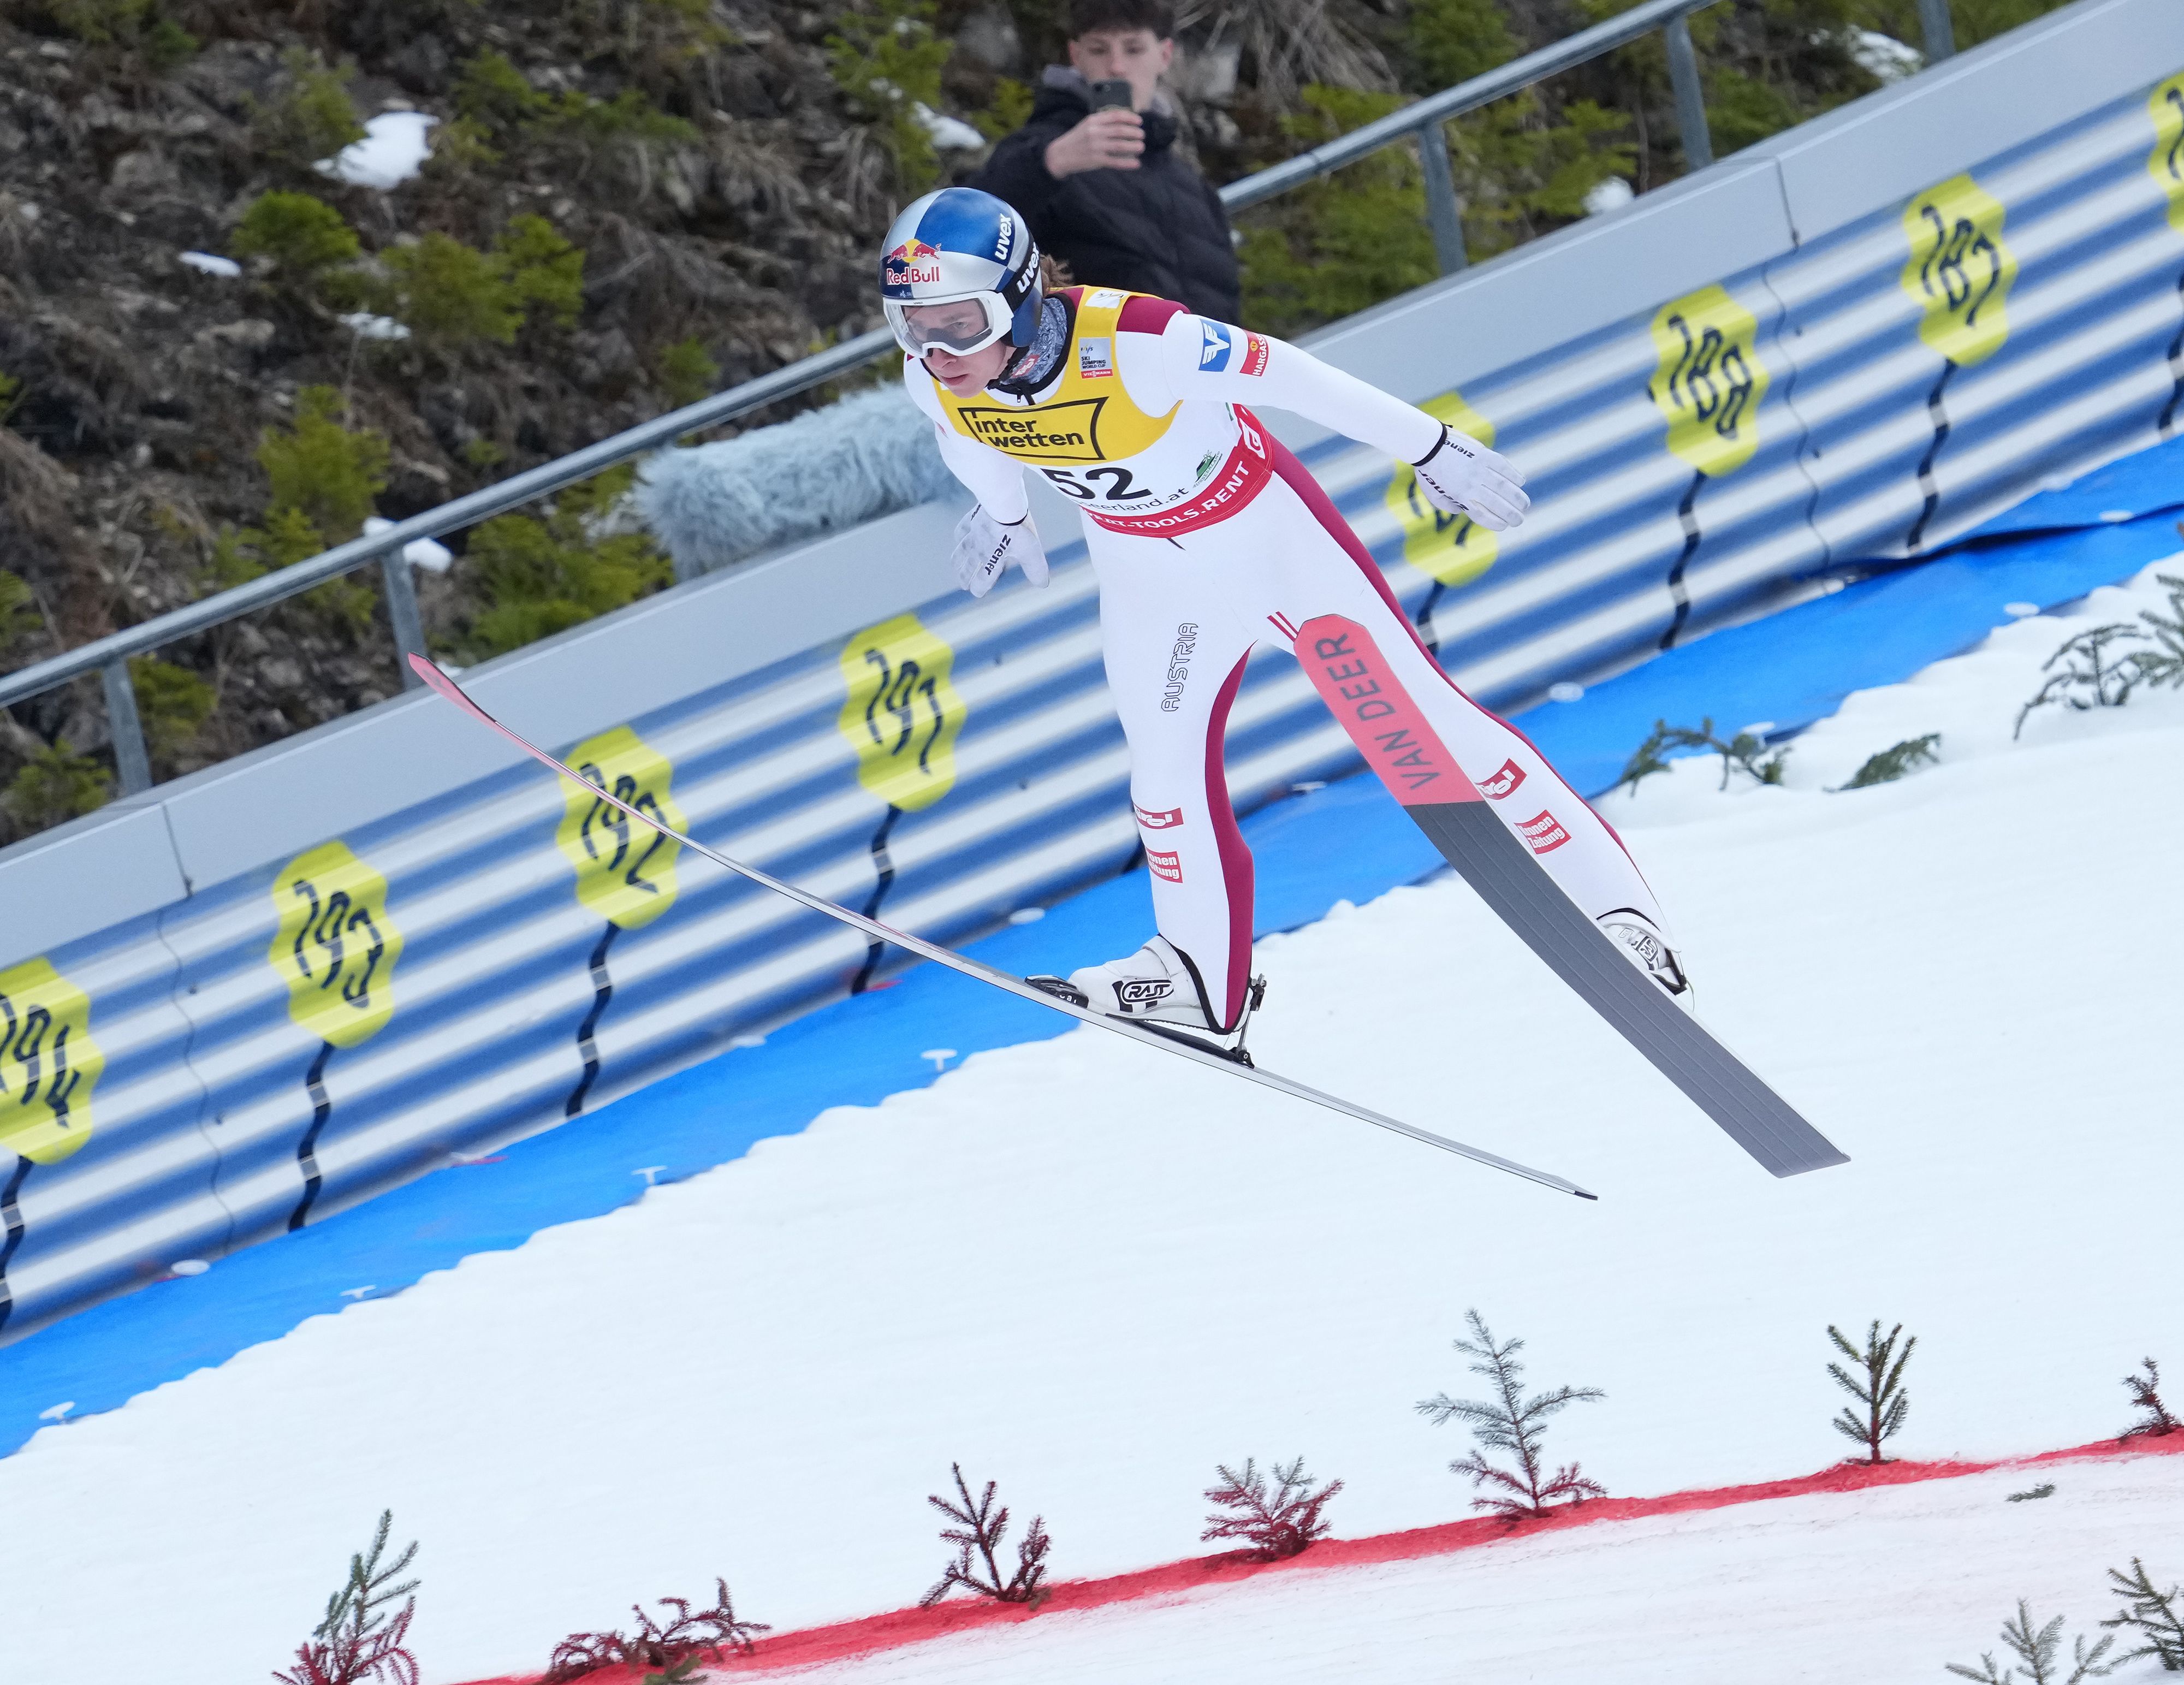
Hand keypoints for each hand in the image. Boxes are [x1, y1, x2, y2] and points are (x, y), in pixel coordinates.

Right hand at [952, 506, 1048, 597]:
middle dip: (966, 578)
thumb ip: (1035, 570)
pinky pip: (961, 531)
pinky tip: (959, 538)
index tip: (978, 593)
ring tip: (956, 567)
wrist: (1003, 503)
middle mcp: (979, 550)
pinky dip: (959, 537)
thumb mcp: (1031, 552)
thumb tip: (1043, 584)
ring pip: (961, 552)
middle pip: (969, 568)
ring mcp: (973, 535)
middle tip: (964, 585)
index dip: (980, 588)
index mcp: (992, 561)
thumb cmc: (1017, 529)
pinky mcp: (971, 519)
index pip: (983, 580)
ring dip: (958, 563)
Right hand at [1044, 107, 1144, 176]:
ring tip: (1141, 147)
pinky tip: (1136, 163)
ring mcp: (1096, 146)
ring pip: (1120, 145)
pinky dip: (1127, 163)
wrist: (1060, 155)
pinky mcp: (1096, 160)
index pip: (1115, 115)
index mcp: (1093, 120)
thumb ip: (1102, 122)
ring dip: (1134, 146)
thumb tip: (1122, 121)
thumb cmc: (1076, 139)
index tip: (1139, 121)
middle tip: (1142, 135)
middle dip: (1134, 132)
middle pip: (1120, 130)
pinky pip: (1116, 161)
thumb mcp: (1086, 125)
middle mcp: (1095, 132)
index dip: (1130, 118)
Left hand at [1411, 426, 1529, 531]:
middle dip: (1512, 515)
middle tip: (1519, 520)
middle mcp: (1471, 485)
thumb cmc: (1428, 471)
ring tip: (1525, 505)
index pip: (1482, 515)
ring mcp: (1479, 469)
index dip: (1495, 523)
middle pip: (1497, 504)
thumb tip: (1460, 510)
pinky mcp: (1484, 455)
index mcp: (1459, 497)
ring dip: (1518, 497)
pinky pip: (1503, 466)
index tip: (1504, 525)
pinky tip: (1521, 482)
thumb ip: (1447, 505)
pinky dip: (1514, 474)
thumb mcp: (1433, 494)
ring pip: (1504, 486)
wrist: (1427, 444)